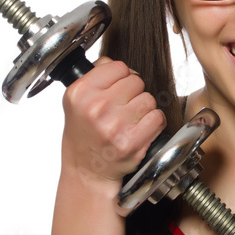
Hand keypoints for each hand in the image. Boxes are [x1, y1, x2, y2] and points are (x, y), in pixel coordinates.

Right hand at [60, 57, 165, 186]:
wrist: (87, 170)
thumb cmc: (84, 134)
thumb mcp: (77, 100)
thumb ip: (96, 75)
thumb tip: (119, 64)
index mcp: (80, 92)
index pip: (118, 66)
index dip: (121, 77)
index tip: (115, 90)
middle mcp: (96, 107)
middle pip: (136, 81)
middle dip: (133, 93)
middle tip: (122, 108)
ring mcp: (114, 126)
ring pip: (149, 99)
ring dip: (144, 109)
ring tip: (129, 121)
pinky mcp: (132, 143)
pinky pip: (157, 117)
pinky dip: (153, 123)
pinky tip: (140, 130)